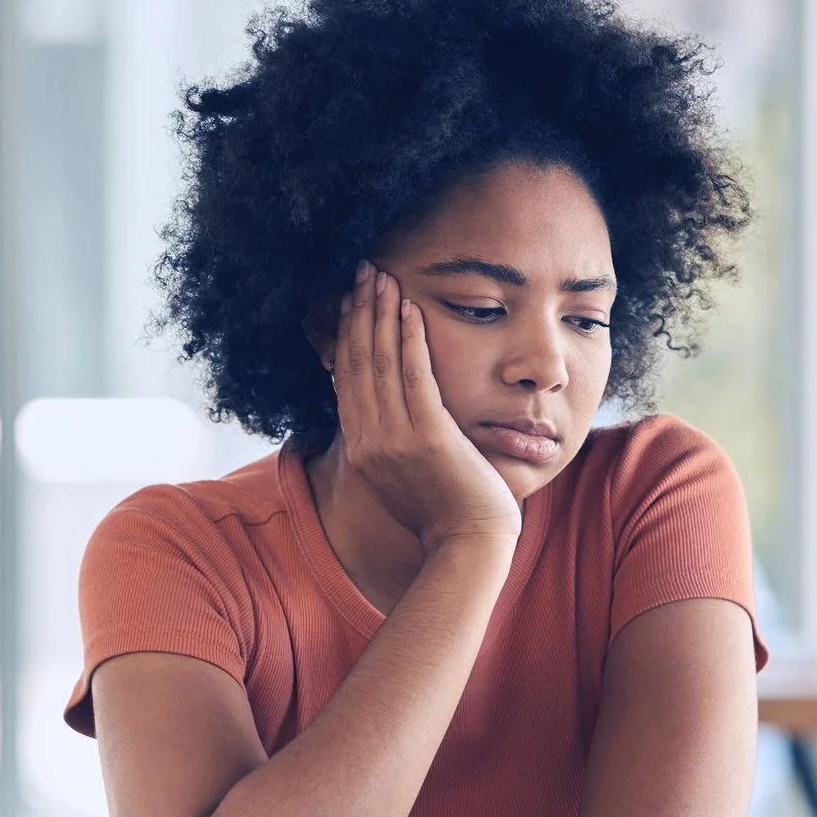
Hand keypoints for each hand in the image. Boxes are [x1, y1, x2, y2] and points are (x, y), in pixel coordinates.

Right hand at [332, 264, 520, 552]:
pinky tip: (410, 310)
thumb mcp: (403, 475)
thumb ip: (390, 440)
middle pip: (357, 364)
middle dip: (359, 312)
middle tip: (361, 272)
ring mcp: (397, 441)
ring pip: (381, 364)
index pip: (347, 379)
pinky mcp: (429, 438)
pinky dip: (410, 341)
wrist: (469, 545)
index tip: (349, 300)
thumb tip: (387, 411)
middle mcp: (370, 442)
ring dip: (380, 315)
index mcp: (362, 449)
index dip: (346, 335)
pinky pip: (415, 378)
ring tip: (381, 277)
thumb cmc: (447, 512)